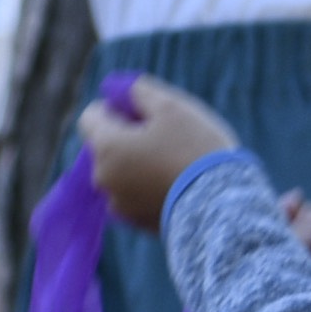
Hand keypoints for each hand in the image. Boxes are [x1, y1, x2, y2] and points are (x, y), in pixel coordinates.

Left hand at [79, 75, 244, 230]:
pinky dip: (147, 186)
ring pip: (120, 172)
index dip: (114, 108)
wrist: (220, 206)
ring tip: (174, 161)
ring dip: (137, 163)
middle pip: (105, 145)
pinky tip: (175, 183)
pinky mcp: (136, 222)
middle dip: (127, 136)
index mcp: (105, 147)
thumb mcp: (171, 107)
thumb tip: (123, 89)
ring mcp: (118, 204)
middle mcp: (103, 178)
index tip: (143, 112)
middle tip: (166, 136)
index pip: (90, 117)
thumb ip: (139, 91)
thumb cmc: (194, 149)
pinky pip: (134, 195)